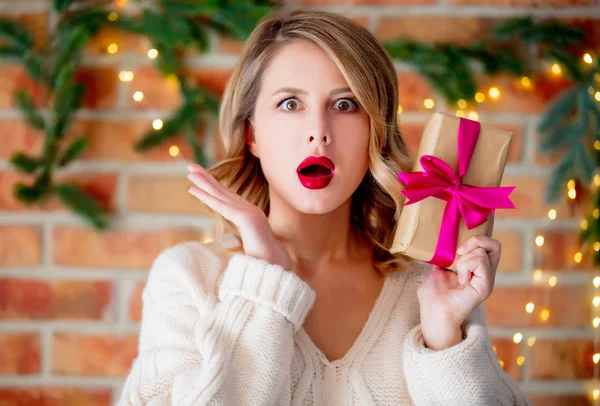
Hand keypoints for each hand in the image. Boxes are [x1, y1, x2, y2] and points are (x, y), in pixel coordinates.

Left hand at [186, 163, 291, 270]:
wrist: (278, 273)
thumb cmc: (266, 265)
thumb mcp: (250, 250)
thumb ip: (242, 242)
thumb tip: (233, 243)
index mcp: (250, 217)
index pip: (229, 198)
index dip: (214, 187)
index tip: (200, 178)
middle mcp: (251, 211)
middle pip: (224, 191)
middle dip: (207, 178)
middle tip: (190, 166)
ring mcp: (250, 214)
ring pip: (221, 195)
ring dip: (204, 182)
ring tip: (189, 171)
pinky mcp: (247, 219)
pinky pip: (222, 206)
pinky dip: (206, 197)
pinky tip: (192, 190)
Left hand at [417, 234, 500, 349]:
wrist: (433, 313)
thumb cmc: (433, 297)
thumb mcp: (438, 270)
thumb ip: (445, 259)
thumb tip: (443, 249)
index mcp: (476, 269)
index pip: (488, 245)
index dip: (474, 240)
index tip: (457, 250)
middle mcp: (485, 274)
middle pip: (495, 245)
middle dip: (475, 242)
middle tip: (460, 253)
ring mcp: (487, 280)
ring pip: (485, 251)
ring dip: (465, 259)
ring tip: (458, 274)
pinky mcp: (486, 286)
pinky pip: (481, 262)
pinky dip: (466, 265)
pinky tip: (461, 279)